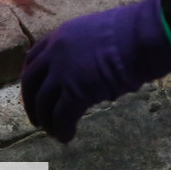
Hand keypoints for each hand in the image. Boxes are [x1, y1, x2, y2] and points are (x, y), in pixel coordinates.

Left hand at [21, 0, 170, 142]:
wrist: (139, 37)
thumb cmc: (129, 32)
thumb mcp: (96, 34)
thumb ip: (83, 51)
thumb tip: (87, 71)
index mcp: (60, 35)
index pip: (33, 58)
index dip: (31, 78)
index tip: (33, 91)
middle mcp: (55, 53)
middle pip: (31, 82)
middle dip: (31, 103)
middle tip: (38, 119)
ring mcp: (63, 72)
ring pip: (44, 102)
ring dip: (47, 121)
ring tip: (54, 131)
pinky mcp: (75, 92)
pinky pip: (61, 117)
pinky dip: (62, 129)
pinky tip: (67, 136)